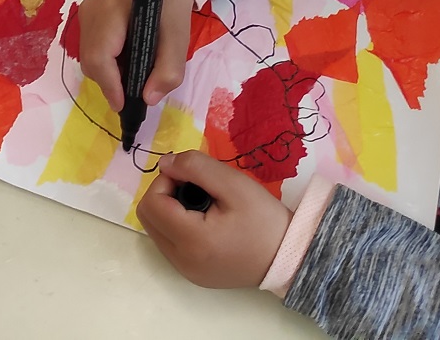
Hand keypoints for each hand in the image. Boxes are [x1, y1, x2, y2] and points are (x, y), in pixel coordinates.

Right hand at [78, 0, 195, 112]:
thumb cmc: (172, 5)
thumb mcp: (179, 38)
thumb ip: (168, 71)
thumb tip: (147, 99)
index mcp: (111, 10)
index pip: (100, 56)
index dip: (110, 85)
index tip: (125, 106)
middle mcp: (91, 10)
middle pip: (91, 60)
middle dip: (110, 83)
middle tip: (134, 93)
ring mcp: (86, 12)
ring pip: (88, 57)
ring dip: (108, 74)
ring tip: (132, 76)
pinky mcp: (87, 15)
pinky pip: (90, 48)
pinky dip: (105, 62)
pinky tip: (124, 61)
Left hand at [137, 151, 290, 287]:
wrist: (291, 257)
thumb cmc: (264, 220)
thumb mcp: (233, 184)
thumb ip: (195, 167)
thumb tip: (165, 163)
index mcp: (192, 241)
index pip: (151, 203)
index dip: (165, 181)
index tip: (191, 177)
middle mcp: (183, 262)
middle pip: (148, 218)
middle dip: (164, 195)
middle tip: (196, 188)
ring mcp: (187, 272)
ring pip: (156, 231)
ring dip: (170, 210)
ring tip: (202, 204)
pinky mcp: (194, 276)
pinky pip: (169, 245)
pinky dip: (178, 227)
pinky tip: (203, 220)